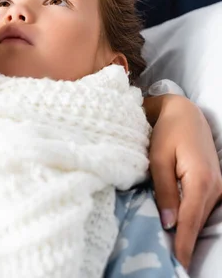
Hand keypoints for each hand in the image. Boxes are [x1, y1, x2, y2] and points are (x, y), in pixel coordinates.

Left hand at [147, 94, 221, 268]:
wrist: (184, 112)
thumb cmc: (167, 132)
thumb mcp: (158, 159)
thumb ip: (164, 190)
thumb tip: (168, 223)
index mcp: (201, 180)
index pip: (191, 220)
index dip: (183, 243)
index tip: (178, 263)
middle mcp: (216, 187)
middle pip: (198, 222)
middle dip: (185, 242)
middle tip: (170, 262)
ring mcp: (218, 186)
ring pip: (201, 216)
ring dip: (188, 231)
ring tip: (173, 250)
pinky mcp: (215, 185)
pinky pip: (202, 208)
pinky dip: (191, 219)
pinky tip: (179, 227)